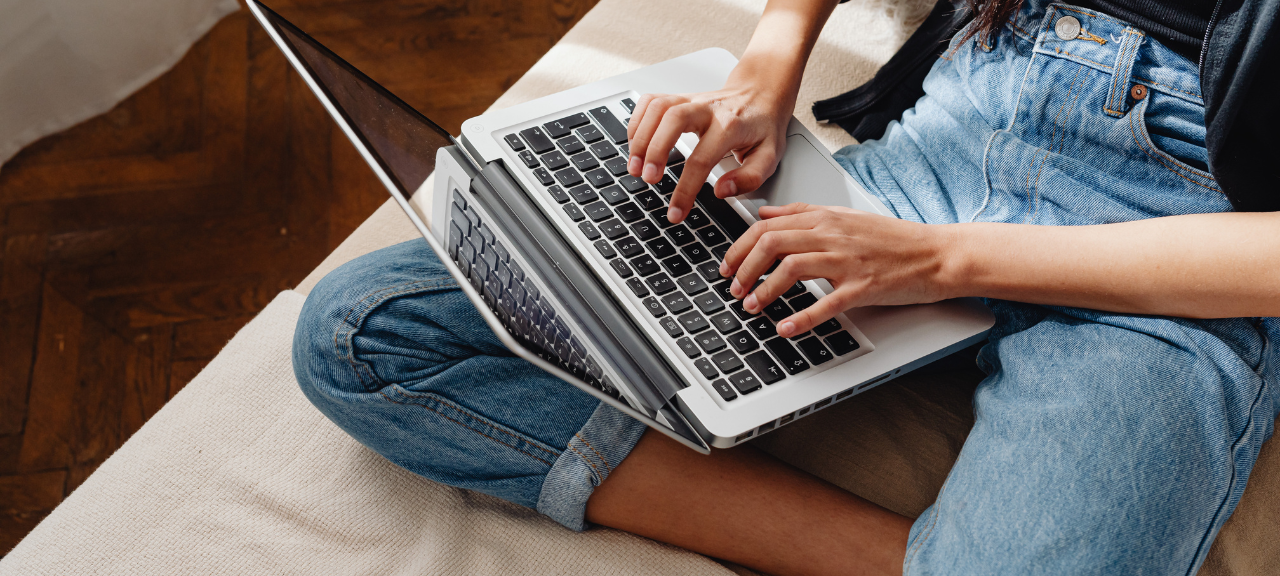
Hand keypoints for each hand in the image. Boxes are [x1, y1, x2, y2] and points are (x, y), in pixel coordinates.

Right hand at [625, 56, 796, 223]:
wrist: (762, 93)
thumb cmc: (763, 126)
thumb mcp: (770, 156)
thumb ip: (749, 178)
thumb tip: (721, 191)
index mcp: (731, 126)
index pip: (702, 159)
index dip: (685, 189)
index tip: (675, 212)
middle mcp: (708, 108)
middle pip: (672, 119)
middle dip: (654, 150)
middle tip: (647, 179)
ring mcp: (691, 99)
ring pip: (657, 107)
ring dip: (640, 136)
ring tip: (634, 166)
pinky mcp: (679, 97)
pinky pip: (650, 101)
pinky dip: (637, 121)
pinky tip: (635, 143)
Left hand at [719, 203, 955, 336]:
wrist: (937, 254)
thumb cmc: (893, 240)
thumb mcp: (844, 216)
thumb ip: (802, 213)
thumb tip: (764, 214)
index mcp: (825, 218)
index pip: (768, 226)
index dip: (739, 246)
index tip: (728, 265)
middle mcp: (833, 235)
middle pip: (772, 243)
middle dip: (744, 267)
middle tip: (732, 288)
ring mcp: (848, 260)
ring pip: (792, 267)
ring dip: (764, 289)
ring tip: (751, 307)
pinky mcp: (864, 287)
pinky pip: (826, 302)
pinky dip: (801, 317)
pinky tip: (784, 327)